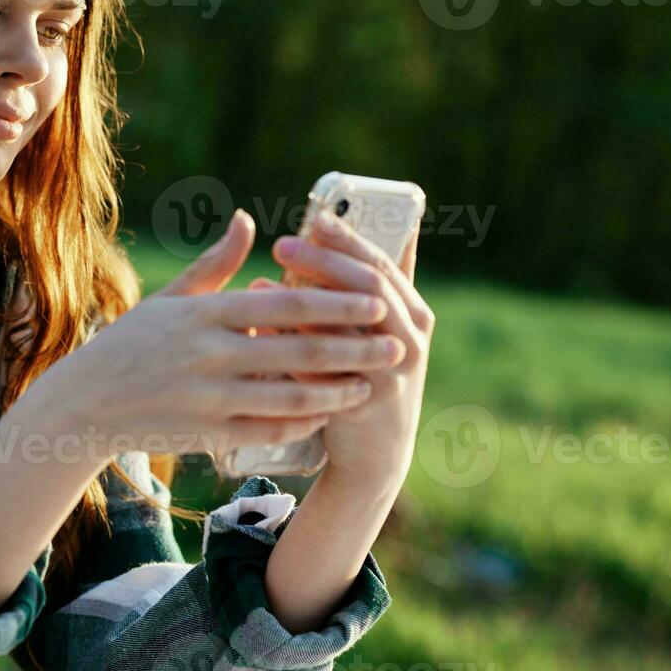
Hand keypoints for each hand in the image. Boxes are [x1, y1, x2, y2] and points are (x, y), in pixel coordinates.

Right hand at [29, 209, 398, 462]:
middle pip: (295, 349)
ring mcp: (207, 397)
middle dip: (353, 347)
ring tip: (372, 383)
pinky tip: (330, 412)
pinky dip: (304, 421)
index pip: (281, 304)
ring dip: (337, 390)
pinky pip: (268, 429)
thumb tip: (248, 220)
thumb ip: (215, 263)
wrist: (85, 403)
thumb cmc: (131, 344)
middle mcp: (207, 354)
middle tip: (395, 344)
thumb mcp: (170, 297)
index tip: (375, 298)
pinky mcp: (206, 434)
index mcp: (202, 313)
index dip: (333, 302)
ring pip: (289, 395)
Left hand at [270, 211, 434, 485]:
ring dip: (303, 304)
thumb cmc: (366, 377)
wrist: (376, 452)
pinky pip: (324, 372)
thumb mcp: (373, 330)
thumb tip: (345, 229)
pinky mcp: (366, 402)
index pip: (380, 263)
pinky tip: (260, 332)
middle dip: (323, 263)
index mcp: (411, 311)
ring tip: (259, 285)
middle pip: (368, 288)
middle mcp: (409, 337)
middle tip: (282, 245)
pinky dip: (291, 350)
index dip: (348, 240)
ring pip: (348, 329)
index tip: (314, 218)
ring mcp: (392, 371)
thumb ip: (360, 287)